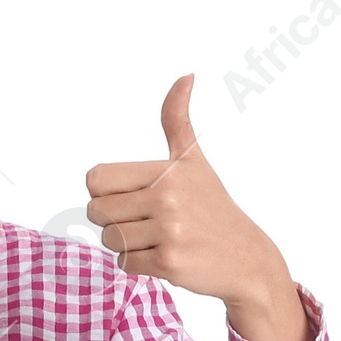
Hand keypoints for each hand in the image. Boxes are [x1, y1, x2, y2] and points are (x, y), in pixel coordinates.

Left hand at [84, 77, 309, 340]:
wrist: (244, 256)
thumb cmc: (212, 207)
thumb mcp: (194, 160)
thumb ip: (178, 120)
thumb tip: (186, 75)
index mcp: (166, 170)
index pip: (95, 179)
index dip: (102, 192)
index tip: (126, 196)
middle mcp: (167, 197)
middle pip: (97, 212)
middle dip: (112, 220)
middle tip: (143, 222)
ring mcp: (168, 231)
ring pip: (110, 240)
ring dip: (124, 245)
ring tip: (154, 239)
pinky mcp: (168, 262)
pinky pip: (124, 264)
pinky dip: (136, 265)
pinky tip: (162, 256)